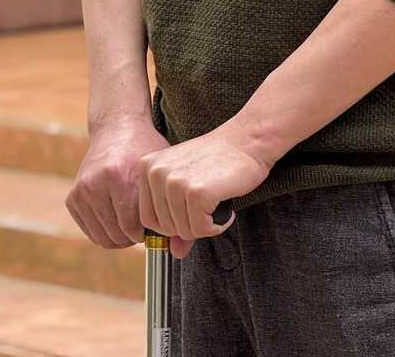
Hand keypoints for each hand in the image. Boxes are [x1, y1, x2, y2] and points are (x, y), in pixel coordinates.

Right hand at [66, 117, 168, 247]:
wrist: (117, 128)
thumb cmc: (143, 150)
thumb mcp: (157, 171)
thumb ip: (167, 206)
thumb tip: (176, 249)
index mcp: (118, 177)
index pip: (133, 228)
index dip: (147, 232)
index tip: (154, 224)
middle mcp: (95, 185)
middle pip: (117, 235)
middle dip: (133, 237)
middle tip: (143, 226)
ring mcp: (81, 192)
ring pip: (103, 237)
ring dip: (119, 237)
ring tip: (132, 224)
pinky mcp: (73, 199)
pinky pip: (91, 231)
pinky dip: (105, 231)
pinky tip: (117, 218)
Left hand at [139, 118, 272, 257]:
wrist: (246, 139)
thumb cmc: (218, 159)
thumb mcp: (188, 183)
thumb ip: (177, 217)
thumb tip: (175, 253)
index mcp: (148, 167)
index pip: (148, 219)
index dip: (172, 224)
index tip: (190, 212)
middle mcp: (156, 173)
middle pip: (165, 228)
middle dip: (191, 225)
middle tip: (209, 206)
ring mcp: (175, 182)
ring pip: (183, 231)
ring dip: (206, 225)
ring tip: (217, 203)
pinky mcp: (196, 192)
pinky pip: (202, 229)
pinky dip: (218, 225)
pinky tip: (226, 207)